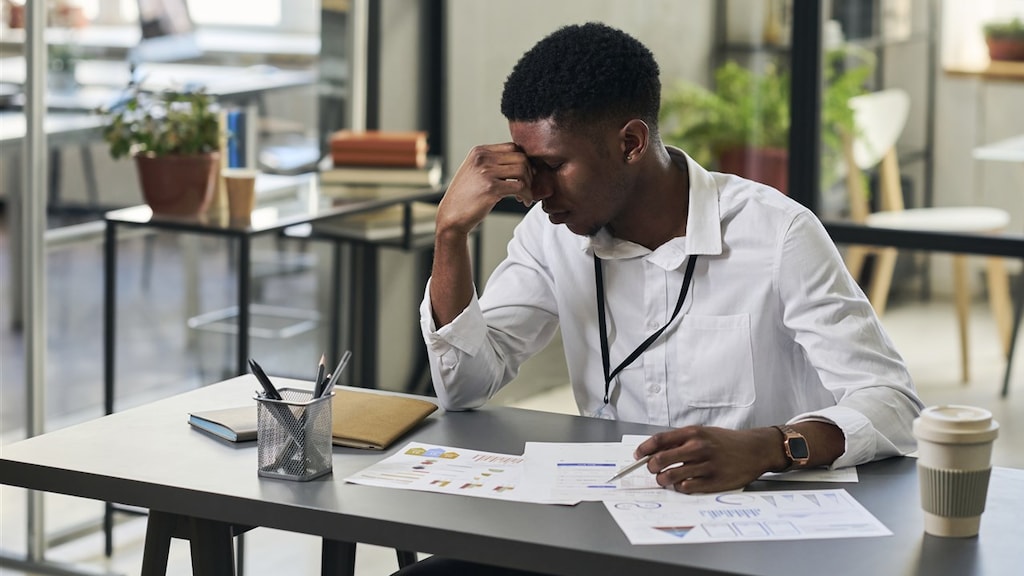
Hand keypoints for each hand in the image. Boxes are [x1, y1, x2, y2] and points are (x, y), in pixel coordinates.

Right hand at [436, 143, 534, 236]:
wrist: (451, 215)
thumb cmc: (466, 197)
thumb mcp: (475, 172)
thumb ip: (493, 163)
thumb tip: (523, 162)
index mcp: (479, 151)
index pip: (512, 147)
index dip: (524, 160)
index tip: (527, 174)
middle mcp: (482, 158)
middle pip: (520, 157)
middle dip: (530, 173)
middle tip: (527, 186)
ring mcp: (486, 172)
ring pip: (522, 170)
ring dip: (529, 185)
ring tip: (524, 196)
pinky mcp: (491, 188)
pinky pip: (520, 186)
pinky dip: (527, 195)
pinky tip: (523, 201)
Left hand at [635, 426, 781, 493]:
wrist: (754, 450)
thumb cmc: (726, 442)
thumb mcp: (702, 433)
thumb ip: (680, 440)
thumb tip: (654, 450)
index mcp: (692, 433)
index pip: (658, 440)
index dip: (643, 449)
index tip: (638, 455)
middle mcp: (698, 448)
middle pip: (660, 460)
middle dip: (651, 467)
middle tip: (653, 469)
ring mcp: (705, 466)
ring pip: (669, 477)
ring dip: (663, 480)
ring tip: (667, 478)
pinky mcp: (713, 482)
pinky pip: (685, 488)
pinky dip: (680, 487)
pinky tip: (684, 483)